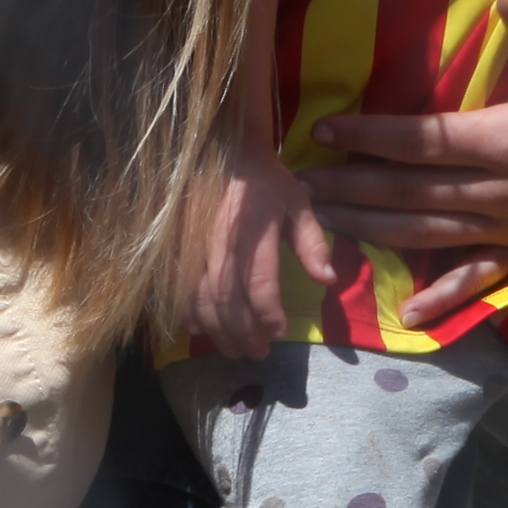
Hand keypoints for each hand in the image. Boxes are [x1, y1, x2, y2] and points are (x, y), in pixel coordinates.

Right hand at [183, 151, 331, 359]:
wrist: (227, 153)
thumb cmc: (267, 182)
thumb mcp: (299, 204)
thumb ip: (312, 243)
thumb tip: (328, 280)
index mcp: (254, 235)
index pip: (260, 284)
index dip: (269, 314)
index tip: (279, 333)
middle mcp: (222, 245)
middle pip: (228, 301)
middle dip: (242, 333)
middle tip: (256, 354)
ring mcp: (195, 248)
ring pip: (201, 299)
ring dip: (216, 330)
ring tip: (232, 350)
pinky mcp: (179, 248)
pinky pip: (178, 287)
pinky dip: (187, 313)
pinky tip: (197, 330)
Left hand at [301, 0, 507, 333]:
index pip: (423, 141)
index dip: (370, 137)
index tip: (323, 131)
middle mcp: (504, 191)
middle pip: (413, 193)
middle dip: (353, 188)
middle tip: (300, 186)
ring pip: (431, 235)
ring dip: (374, 230)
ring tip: (324, 223)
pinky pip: (480, 278)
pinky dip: (444, 297)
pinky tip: (407, 312)